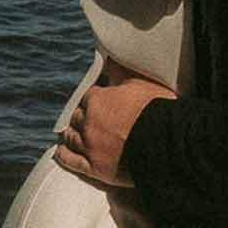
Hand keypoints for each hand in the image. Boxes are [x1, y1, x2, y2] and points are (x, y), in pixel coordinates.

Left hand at [54, 74, 174, 186]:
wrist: (166, 142)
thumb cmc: (158, 109)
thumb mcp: (141, 83)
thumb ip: (122, 71)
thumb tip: (110, 59)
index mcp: (98, 100)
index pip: (88, 96)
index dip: (94, 99)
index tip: (98, 101)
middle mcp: (88, 122)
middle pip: (77, 117)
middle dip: (82, 116)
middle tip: (86, 118)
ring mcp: (89, 146)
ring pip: (71, 138)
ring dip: (70, 135)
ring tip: (70, 134)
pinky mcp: (94, 167)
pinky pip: (71, 161)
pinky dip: (63, 156)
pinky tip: (61, 152)